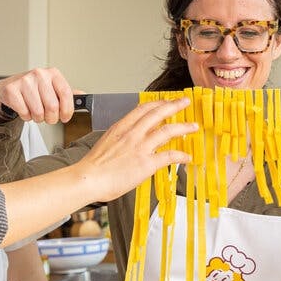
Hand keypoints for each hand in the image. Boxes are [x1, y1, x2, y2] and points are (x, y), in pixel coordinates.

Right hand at [0, 67, 76, 123]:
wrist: (10, 86)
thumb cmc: (35, 89)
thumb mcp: (52, 88)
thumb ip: (67, 93)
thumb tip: (84, 96)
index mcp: (53, 73)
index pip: (66, 94)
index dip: (67, 110)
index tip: (65, 117)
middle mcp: (40, 74)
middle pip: (52, 107)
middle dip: (52, 118)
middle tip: (48, 117)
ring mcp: (25, 81)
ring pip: (38, 112)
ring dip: (38, 118)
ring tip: (36, 112)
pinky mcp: (12, 90)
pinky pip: (24, 113)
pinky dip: (26, 117)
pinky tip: (25, 109)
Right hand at [78, 98, 194, 200]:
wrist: (88, 179)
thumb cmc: (93, 167)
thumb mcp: (106, 144)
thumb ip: (119, 140)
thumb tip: (127, 143)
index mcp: (120, 128)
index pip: (142, 109)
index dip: (156, 103)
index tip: (164, 101)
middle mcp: (132, 134)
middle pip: (157, 113)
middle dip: (173, 106)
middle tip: (184, 102)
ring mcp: (140, 147)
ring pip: (167, 131)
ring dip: (183, 127)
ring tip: (193, 126)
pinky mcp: (146, 163)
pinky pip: (169, 156)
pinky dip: (180, 155)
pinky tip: (186, 157)